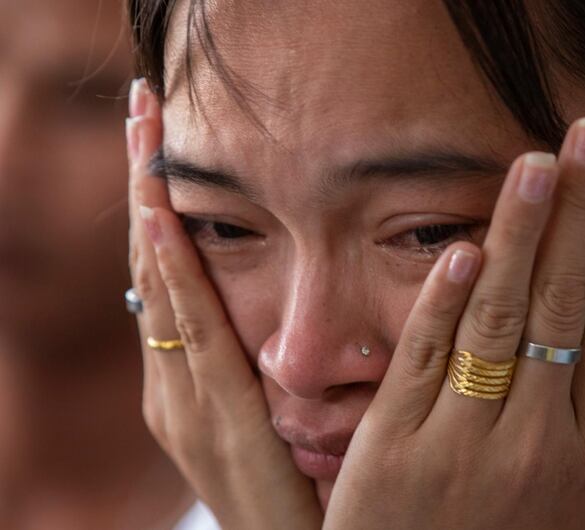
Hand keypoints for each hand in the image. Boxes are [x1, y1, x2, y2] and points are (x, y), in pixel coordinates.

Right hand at [126, 79, 321, 529]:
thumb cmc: (290, 488)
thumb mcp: (271, 416)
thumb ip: (262, 363)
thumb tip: (275, 311)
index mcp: (189, 376)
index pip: (168, 272)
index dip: (157, 203)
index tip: (156, 137)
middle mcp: (172, 380)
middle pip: (153, 264)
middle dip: (144, 185)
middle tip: (141, 107)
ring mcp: (181, 398)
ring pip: (160, 286)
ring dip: (151, 209)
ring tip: (145, 137)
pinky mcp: (206, 418)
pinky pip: (191, 331)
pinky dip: (173, 275)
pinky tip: (165, 221)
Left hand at [323, 118, 584, 529]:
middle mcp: (533, 440)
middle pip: (561, 306)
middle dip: (580, 213)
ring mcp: (461, 443)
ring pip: (498, 320)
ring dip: (519, 234)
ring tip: (537, 164)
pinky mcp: (394, 447)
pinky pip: (424, 361)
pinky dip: (445, 301)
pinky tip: (467, 246)